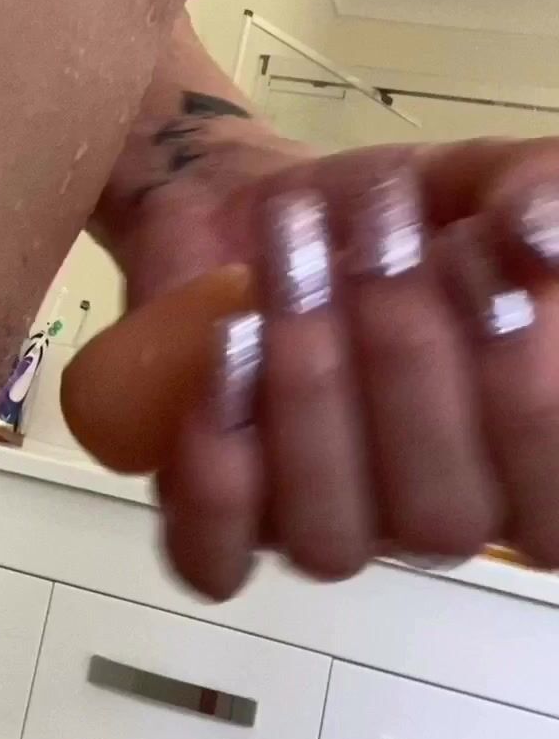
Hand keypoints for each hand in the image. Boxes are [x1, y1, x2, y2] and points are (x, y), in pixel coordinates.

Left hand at [114, 139, 558, 598]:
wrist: (268, 209)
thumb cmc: (405, 217)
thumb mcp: (487, 180)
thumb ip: (536, 194)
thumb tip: (539, 243)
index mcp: (529, 466)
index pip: (551, 508)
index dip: (523, 392)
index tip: (483, 249)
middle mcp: (439, 517)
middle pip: (442, 519)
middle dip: (405, 358)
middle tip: (373, 230)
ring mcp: (330, 529)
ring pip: (330, 539)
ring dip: (306, 396)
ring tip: (285, 275)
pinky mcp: (221, 525)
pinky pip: (214, 559)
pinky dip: (212, 479)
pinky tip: (218, 367)